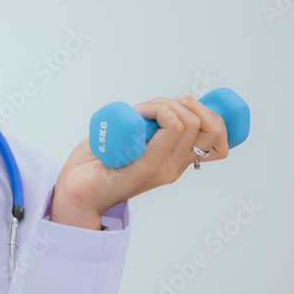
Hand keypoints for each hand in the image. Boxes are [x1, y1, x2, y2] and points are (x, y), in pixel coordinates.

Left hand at [51, 92, 229, 228]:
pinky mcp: (146, 166)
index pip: (219, 138)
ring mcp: (162, 168)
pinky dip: (159, 111)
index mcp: (175, 161)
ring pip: (188, 123)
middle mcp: (174, 166)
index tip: (181, 101)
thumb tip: (171, 101)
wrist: (74, 191)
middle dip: (188, 103)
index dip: (209, 112)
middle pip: (210, 127)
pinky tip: (139, 113)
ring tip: (140, 110)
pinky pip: (170, 130)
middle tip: (154, 105)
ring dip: (165, 104)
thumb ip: (150, 125)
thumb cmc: (97, 161)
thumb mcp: (132, 137)